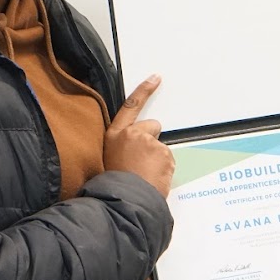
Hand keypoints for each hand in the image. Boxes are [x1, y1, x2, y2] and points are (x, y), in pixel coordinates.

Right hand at [104, 74, 174, 196]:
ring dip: (157, 159)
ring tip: (144, 175)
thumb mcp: (111, 160)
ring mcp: (149, 142)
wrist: (121, 201)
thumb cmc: (114, 186)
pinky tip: (152, 178)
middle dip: (152, 140)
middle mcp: (131, 134)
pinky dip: (164, 169)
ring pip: (161, 147)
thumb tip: (137, 152)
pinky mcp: (163, 152)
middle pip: (153, 126)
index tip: (155, 78)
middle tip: (142, 161)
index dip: (144, 90)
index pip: (130, 106)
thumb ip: (125, 148)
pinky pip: (169, 159)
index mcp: (114, 135)